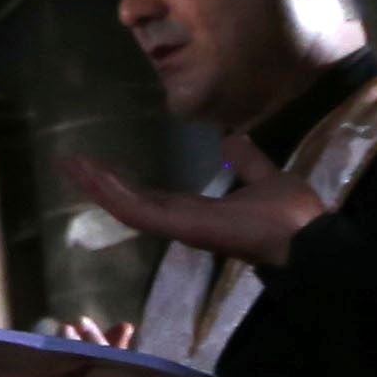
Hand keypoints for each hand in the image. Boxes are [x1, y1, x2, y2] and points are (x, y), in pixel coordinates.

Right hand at [60, 140, 322, 270]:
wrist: (309, 238)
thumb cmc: (292, 214)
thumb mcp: (264, 176)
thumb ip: (246, 161)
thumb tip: (232, 138)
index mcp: (199, 212)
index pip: (151, 196)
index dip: (124, 181)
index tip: (99, 164)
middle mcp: (183, 222)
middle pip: (131, 201)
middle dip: (99, 182)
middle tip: (68, 163)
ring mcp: (180, 228)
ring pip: (129, 206)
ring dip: (100, 186)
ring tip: (71, 165)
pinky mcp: (183, 229)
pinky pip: (143, 213)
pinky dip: (118, 196)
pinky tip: (97, 178)